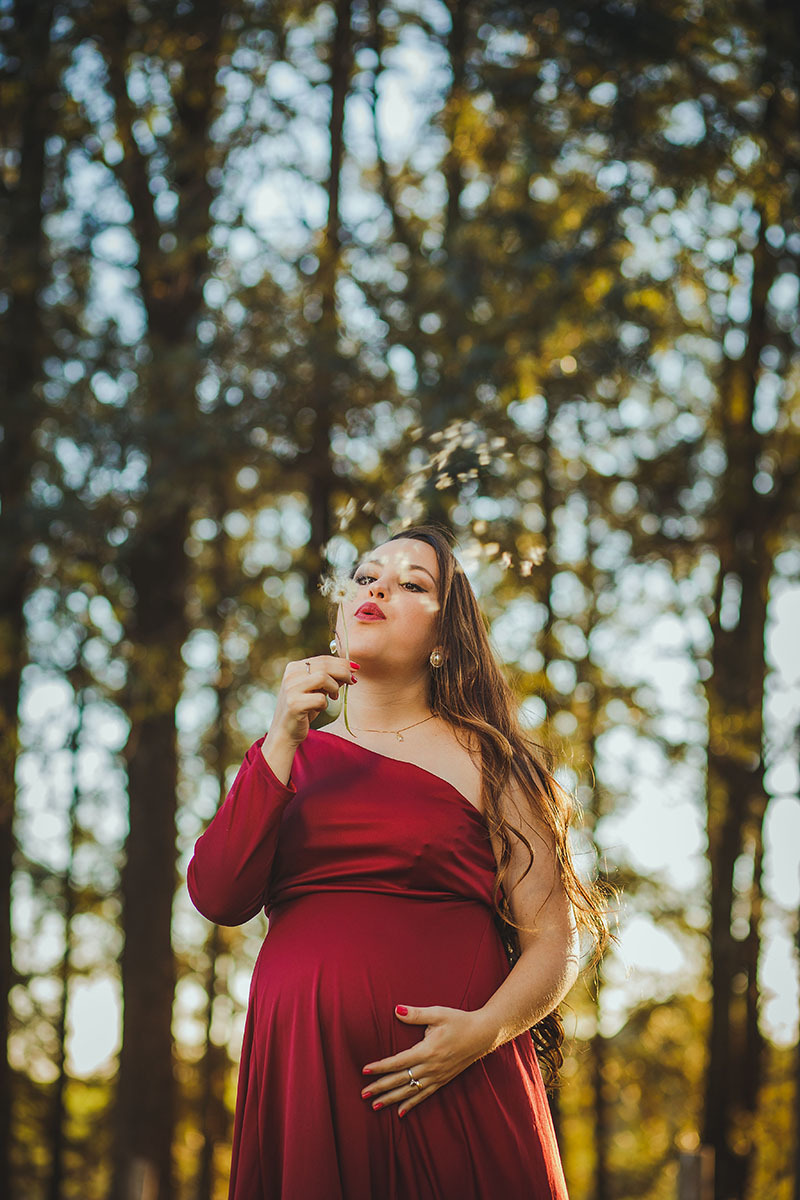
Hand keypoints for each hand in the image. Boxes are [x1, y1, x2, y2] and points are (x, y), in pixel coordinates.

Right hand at [268, 654, 354, 748]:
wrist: (285, 732)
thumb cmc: (303, 709)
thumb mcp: (315, 689)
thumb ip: (328, 677)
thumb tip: (351, 668)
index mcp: (294, 668)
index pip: (323, 659)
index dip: (342, 663)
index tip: (355, 669)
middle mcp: (291, 675)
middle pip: (325, 666)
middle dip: (343, 673)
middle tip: (351, 682)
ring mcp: (291, 689)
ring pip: (323, 678)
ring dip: (334, 688)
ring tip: (334, 697)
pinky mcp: (294, 704)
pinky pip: (320, 699)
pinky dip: (325, 704)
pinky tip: (320, 708)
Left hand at [360, 1004, 490, 1117]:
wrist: (483, 1035)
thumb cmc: (459, 1021)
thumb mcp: (438, 1013)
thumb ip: (416, 1014)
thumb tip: (396, 1010)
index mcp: (427, 1050)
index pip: (398, 1061)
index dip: (380, 1067)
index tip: (365, 1071)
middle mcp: (431, 1067)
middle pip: (401, 1080)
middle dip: (381, 1087)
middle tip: (363, 1094)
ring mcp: (437, 1076)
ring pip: (410, 1091)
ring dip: (392, 1099)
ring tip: (375, 1106)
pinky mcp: (443, 1081)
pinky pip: (424, 1096)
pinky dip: (411, 1104)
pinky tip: (400, 1113)